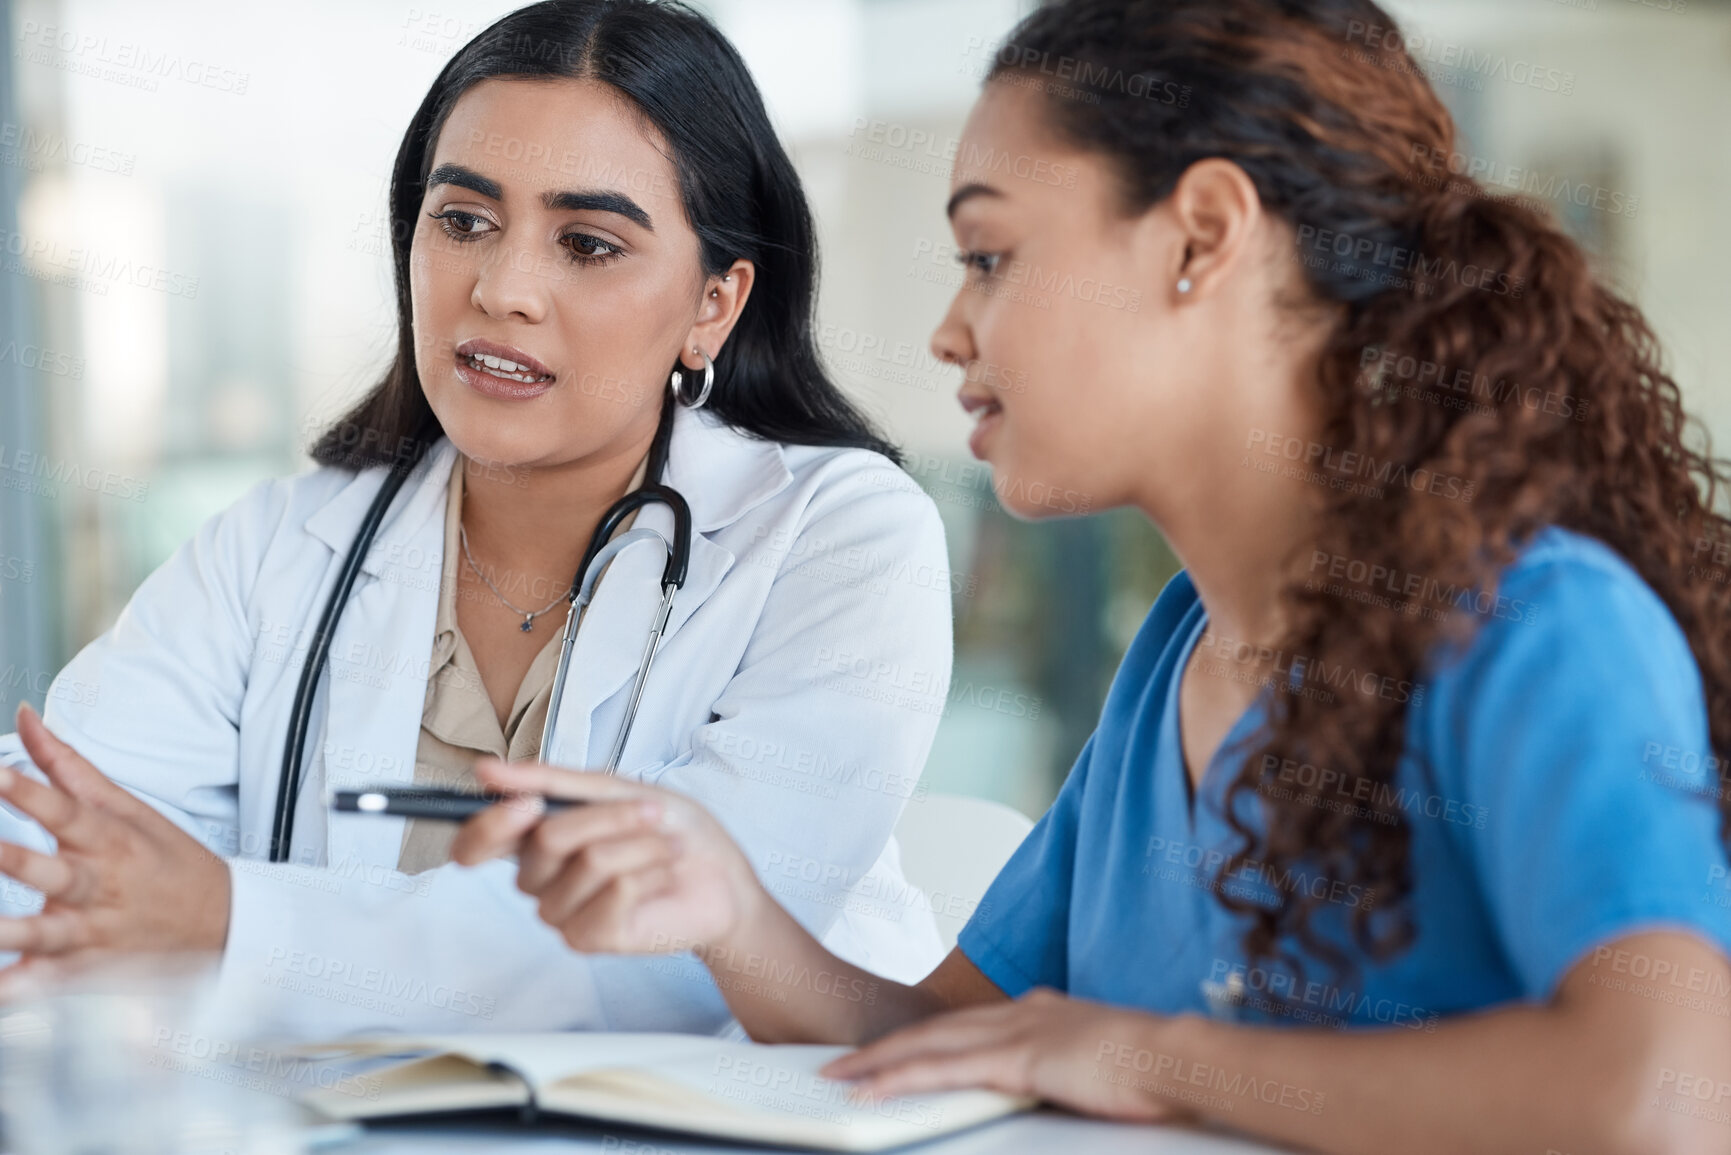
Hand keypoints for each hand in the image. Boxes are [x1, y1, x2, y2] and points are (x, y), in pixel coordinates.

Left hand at [0, 703, 231, 987]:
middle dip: (13, 860)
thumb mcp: (127, 809)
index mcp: (111, 841)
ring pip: (47, 933)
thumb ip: (66, 767)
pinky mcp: (86, 969)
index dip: (29, 792)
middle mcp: (100, 886)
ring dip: (13, 933)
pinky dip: (23, 989)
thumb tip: (25, 717)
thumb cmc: (169, 862)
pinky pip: (48, 983)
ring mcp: (93, 931)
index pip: (66, 811)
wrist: (224, 924)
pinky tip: (3, 992)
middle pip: (53, 872)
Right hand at [450, 757, 767, 955]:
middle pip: (545, 840)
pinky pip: (614, 891)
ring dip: (640, 843)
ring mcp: (560, 913)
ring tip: (663, 846)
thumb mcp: (613, 788)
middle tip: (649, 812)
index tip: (527, 804)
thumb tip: (487, 773)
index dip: (488, 826)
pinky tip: (662, 876)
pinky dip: (650, 871)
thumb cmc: (666, 828)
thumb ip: (551, 781)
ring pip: (587, 862)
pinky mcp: (590, 938)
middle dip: (609, 817)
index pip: (473, 845)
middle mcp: (537, 879)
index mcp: (532, 839)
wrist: (718, 872)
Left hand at [820, 988, 1185, 1123]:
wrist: (1177, 1058)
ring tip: (838, 1076)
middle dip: (885, 1045)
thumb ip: (1070, 1068)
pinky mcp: (1014, 1059)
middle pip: (935, 1029)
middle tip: (841, 1060)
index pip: (966, 1025)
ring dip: (878, 1060)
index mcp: (1040, 1014)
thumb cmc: (1154, 1070)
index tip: (894, 1048)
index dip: (925, 1037)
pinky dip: (901, 1077)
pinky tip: (872, 1089)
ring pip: (927, 1045)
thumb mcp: (1101, 1064)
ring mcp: (1015, 1032)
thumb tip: (1058, 1085)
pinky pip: (943, 1070)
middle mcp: (1020, 1014)